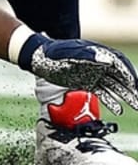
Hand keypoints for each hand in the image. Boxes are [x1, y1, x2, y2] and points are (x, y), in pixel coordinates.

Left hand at [18, 33, 137, 115]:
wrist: (37, 58)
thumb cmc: (53, 53)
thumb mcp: (69, 54)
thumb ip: (87, 56)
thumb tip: (107, 59)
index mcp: (96, 54)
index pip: (119, 64)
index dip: (129, 74)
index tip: (135, 85)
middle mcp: (97, 64)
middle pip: (120, 76)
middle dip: (132, 87)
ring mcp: (92, 74)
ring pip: (114, 86)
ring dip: (126, 96)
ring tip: (137, 106)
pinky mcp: (86, 82)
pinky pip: (102, 92)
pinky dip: (111, 101)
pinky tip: (118, 110)